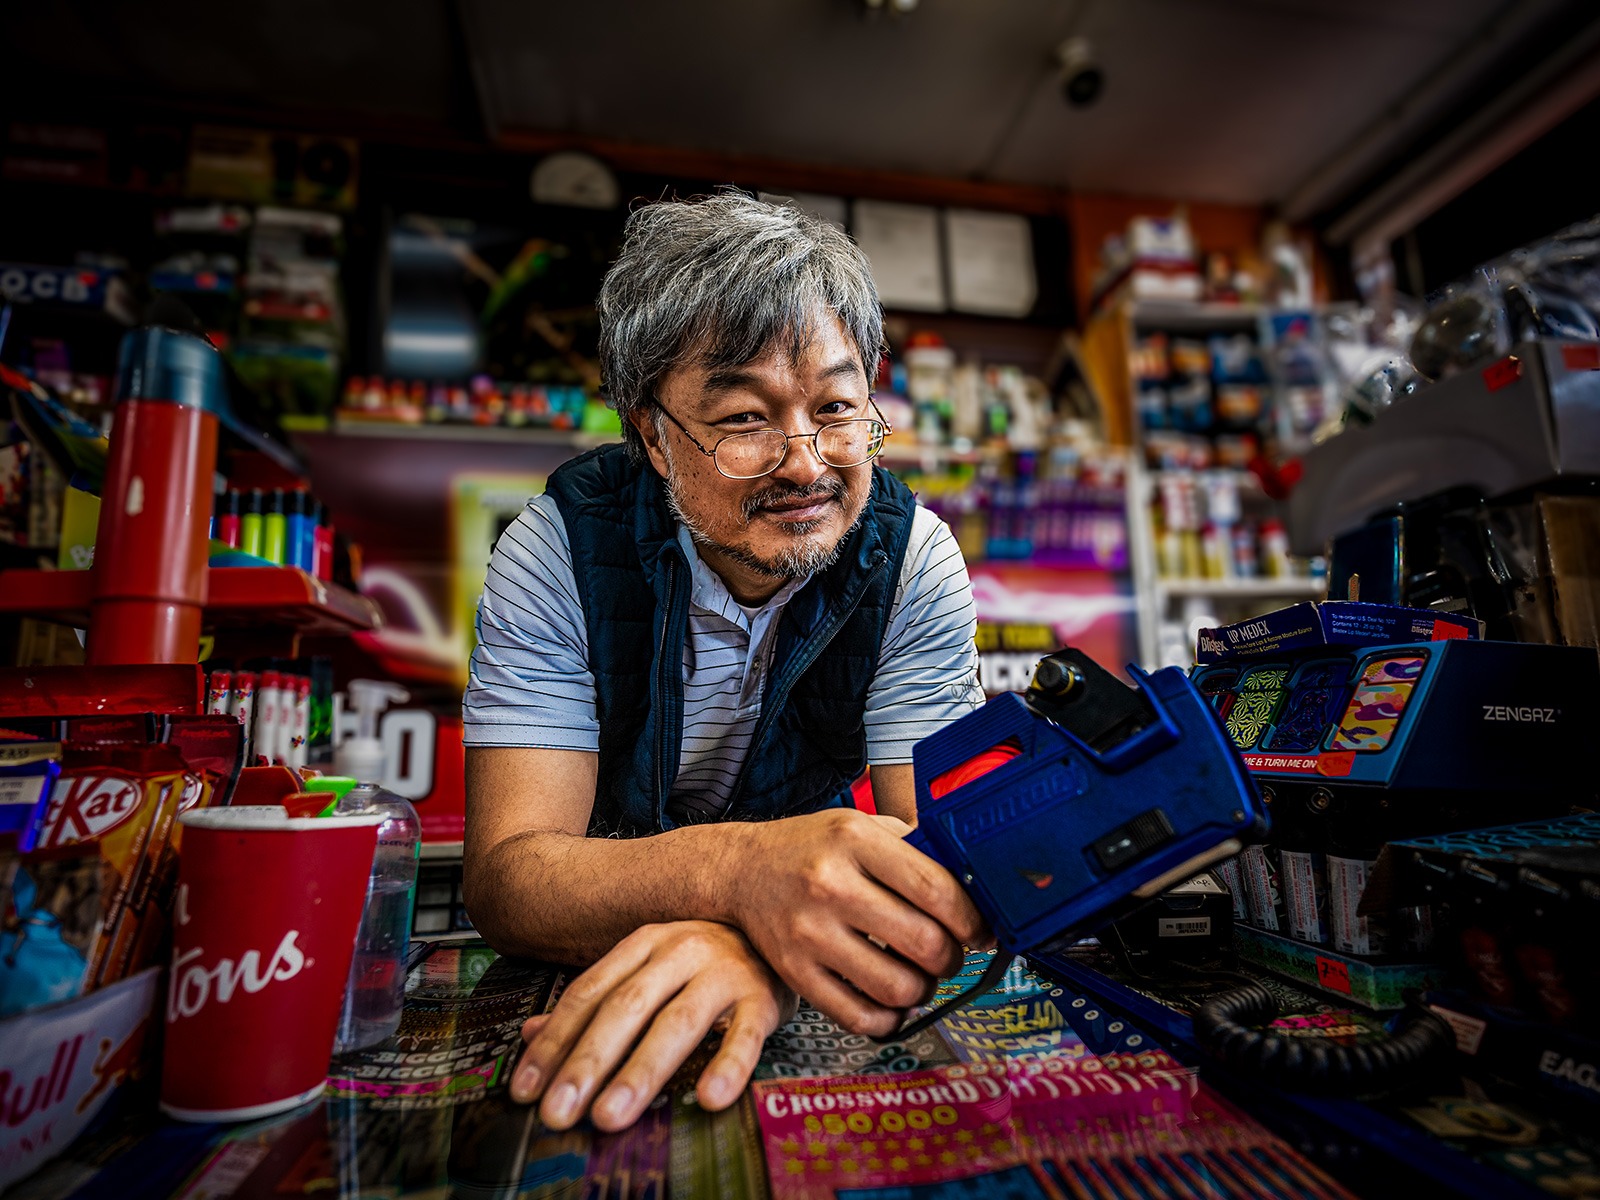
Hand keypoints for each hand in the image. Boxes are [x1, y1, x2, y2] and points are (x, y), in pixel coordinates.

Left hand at [509, 920, 795, 1131]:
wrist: (780, 915)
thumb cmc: (707, 957)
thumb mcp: (648, 967)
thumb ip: (595, 1001)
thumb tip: (530, 1034)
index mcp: (644, 944)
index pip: (588, 995)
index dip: (553, 1043)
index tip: (525, 1091)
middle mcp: (680, 951)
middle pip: (625, 1009)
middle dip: (586, 1064)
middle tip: (557, 1113)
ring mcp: (723, 971)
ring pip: (677, 1023)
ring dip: (641, 1072)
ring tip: (610, 1117)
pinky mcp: (764, 996)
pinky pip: (746, 1034)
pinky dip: (729, 1066)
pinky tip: (709, 1098)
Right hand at [728, 808, 990, 1038]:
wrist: (742, 869)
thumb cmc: (816, 848)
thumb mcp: (862, 826)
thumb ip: (917, 848)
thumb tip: (981, 884)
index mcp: (854, 839)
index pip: (936, 889)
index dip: (972, 919)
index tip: (980, 931)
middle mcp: (829, 885)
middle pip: (923, 942)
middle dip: (952, 958)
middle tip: (949, 954)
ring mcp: (808, 933)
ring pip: (897, 987)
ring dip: (924, 990)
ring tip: (920, 976)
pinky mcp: (794, 973)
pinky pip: (858, 1017)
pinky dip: (889, 1018)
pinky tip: (892, 1000)